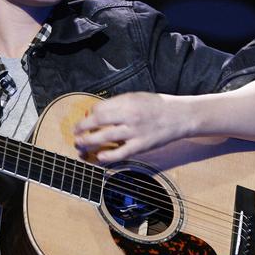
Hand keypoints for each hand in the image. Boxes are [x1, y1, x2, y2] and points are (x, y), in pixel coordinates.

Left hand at [73, 92, 193, 163]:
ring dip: (89, 141)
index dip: (89, 114)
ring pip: (105, 137)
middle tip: (75, 132)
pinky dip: (108, 156)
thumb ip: (117, 104)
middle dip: (82, 127)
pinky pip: (121, 152)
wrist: (179, 116)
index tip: (86, 118)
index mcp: (127, 101)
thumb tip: (95, 112)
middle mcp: (129, 115)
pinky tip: (98, 157)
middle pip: (98, 121)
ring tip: (80, 144)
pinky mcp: (141, 146)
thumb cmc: (156, 106)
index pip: (100, 108)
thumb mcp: (136, 97)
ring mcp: (135, 131)